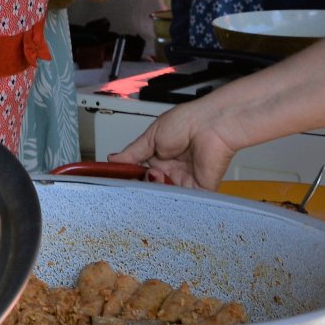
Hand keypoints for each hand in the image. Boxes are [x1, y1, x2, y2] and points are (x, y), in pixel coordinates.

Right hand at [111, 100, 235, 188]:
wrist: (211, 123)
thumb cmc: (187, 121)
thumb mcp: (151, 136)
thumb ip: (132, 152)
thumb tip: (112, 159)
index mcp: (160, 157)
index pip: (140, 174)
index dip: (130, 178)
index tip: (119, 178)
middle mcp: (172, 171)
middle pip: (151, 187)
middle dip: (143, 184)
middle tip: (141, 175)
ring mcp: (185, 181)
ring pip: (165, 196)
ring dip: (156, 189)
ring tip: (156, 176)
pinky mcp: (199, 190)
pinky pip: (184, 202)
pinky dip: (173, 200)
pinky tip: (165, 190)